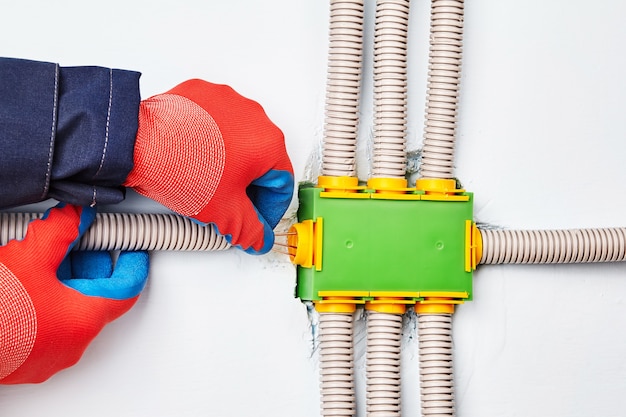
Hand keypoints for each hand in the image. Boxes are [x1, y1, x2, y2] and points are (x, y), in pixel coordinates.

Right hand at [0, 204, 148, 383]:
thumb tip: (78, 216)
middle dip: (89, 262)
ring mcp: (48, 355)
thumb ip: (62, 230)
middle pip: (95, 295)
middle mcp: (72, 343)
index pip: (126, 289)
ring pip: (69, 309)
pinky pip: (47, 323)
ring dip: (64, 279)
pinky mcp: (26, 359)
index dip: (131, 264)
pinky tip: (27, 279)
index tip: (133, 250)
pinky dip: (46, 298)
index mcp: (84, 319)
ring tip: (45, 255)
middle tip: (81, 239)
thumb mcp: (30, 257)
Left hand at [123, 79, 293, 254]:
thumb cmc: (179, 169)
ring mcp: (228, 100)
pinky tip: (197, 154)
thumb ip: (251, 230)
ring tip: (210, 179)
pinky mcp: (204, 92)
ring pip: (240, 139)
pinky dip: (212, 137)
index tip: (256, 220)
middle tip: (231, 204)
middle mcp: (255, 116)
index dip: (269, 209)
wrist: (137, 144)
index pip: (281, 184)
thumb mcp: (224, 212)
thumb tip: (259, 238)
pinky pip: (217, 119)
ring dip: (232, 161)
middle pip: (262, 160)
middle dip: (249, 185)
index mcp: (268, 144)